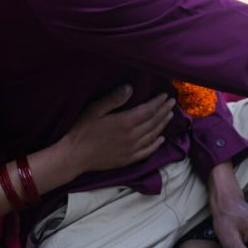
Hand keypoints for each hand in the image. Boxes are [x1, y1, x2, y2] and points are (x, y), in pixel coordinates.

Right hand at [60, 87, 174, 174]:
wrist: (75, 156)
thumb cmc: (82, 130)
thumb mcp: (95, 109)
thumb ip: (114, 98)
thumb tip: (130, 87)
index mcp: (125, 122)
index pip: (148, 110)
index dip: (158, 103)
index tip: (166, 96)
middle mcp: (132, 136)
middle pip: (153, 122)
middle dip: (164, 111)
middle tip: (172, 103)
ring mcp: (132, 149)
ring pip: (153, 135)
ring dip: (163, 124)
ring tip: (170, 115)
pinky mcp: (128, 159)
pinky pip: (147, 151)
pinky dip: (156, 144)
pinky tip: (161, 139)